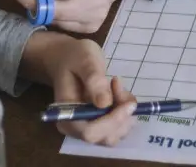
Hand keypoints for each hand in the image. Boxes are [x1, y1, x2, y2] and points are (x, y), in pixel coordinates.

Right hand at [20, 32, 138, 145]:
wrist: (68, 59)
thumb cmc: (73, 58)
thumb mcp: (84, 60)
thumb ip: (93, 80)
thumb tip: (105, 104)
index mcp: (66, 117)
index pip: (90, 133)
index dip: (112, 122)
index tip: (128, 103)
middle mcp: (77, 129)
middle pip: (106, 137)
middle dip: (121, 115)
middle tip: (118, 85)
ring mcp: (90, 128)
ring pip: (117, 133)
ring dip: (125, 111)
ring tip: (116, 85)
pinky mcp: (101, 124)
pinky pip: (120, 125)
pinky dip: (126, 110)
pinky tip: (119, 91)